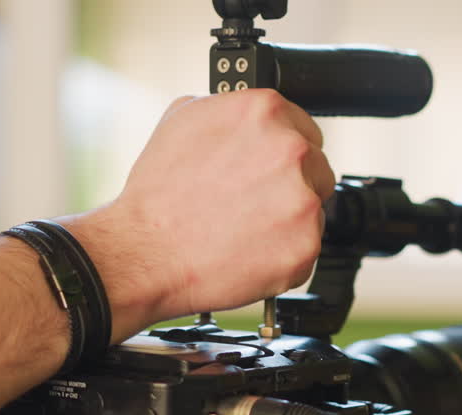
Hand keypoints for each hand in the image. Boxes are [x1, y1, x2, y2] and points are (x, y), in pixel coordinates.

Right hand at [60, 89, 336, 340]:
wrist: (145, 252)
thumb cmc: (156, 194)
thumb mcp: (181, 121)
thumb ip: (228, 112)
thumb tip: (246, 120)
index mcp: (265, 112)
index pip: (304, 129)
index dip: (284, 153)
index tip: (270, 169)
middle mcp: (291, 150)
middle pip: (316, 168)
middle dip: (290, 186)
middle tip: (252, 204)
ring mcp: (302, 200)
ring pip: (312, 210)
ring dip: (287, 220)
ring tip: (243, 229)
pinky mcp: (304, 245)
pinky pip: (305, 248)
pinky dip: (282, 254)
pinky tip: (248, 251)